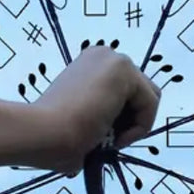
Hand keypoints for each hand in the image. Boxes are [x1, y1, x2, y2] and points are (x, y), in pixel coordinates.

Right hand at [31, 46, 160, 173]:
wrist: (43, 133)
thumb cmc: (53, 135)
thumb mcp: (79, 118)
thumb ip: (98, 115)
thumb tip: (105, 130)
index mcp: (89, 65)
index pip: (124, 95)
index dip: (117, 121)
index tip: (96, 135)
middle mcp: (104, 55)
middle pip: (140, 95)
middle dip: (129, 120)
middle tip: (104, 138)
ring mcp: (114, 59)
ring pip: (148, 100)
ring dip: (133, 126)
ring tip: (106, 138)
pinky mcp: (125, 70)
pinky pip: (151, 105)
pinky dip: (139, 128)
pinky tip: (113, 136)